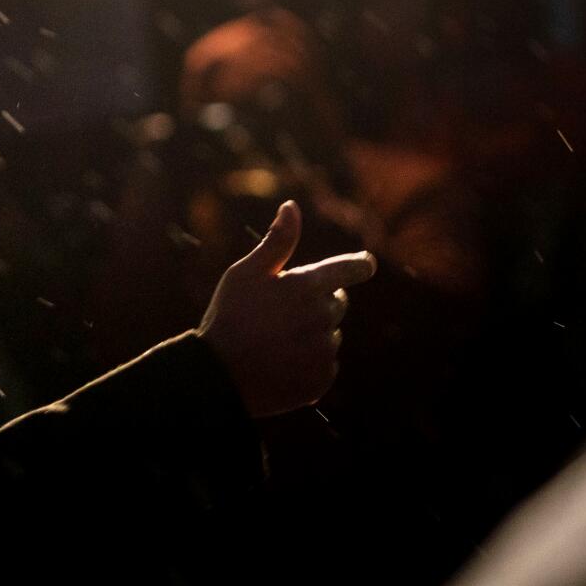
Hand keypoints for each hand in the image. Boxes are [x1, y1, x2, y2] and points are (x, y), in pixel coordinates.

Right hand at [195, 200, 374, 418]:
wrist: (218, 376)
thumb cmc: (229, 316)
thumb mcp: (245, 272)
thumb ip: (276, 241)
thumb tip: (291, 206)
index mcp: (307, 286)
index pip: (350, 269)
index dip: (360, 265)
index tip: (367, 263)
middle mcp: (322, 317)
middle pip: (337, 303)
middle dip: (317, 303)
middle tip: (280, 312)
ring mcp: (323, 350)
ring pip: (329, 335)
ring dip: (311, 334)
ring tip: (275, 342)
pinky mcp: (321, 379)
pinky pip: (325, 365)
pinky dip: (309, 363)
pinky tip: (281, 364)